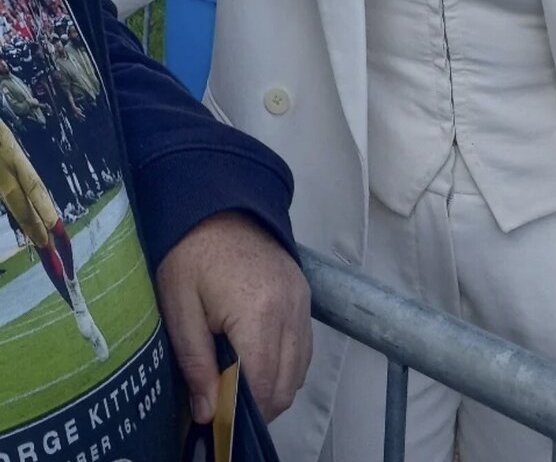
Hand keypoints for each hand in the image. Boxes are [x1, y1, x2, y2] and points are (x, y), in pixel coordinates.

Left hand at [156, 211, 311, 424]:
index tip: (215, 423)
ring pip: (299, 371)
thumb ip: (195, 362)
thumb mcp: (179, 307)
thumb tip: (208, 414)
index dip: (239, 414)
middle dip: (256, 407)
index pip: (261, 387)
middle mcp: (290, 310)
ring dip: (272, 388)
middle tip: (223, 407)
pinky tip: (257, 361)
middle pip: (285, 386)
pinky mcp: (304, 294)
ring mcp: (302, 301)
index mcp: (259, 314)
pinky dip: (285, 365)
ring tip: (237, 386)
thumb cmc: (191, 253)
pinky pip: (304, 347)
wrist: (219, 204)